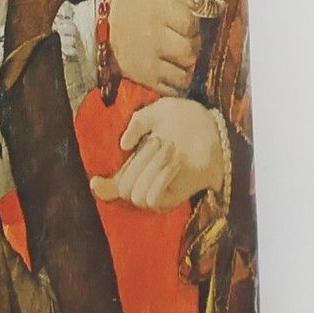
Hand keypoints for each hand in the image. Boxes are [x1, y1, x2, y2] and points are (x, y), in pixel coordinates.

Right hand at [91, 98, 224, 210]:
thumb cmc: (190, 120)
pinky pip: (152, 199)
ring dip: (149, 169)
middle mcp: (146, 179)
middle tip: (159, 141)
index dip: (102, 189)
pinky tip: (174, 163)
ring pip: (135, 195)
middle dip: (138, 162)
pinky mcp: (173, 198)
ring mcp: (159, 190)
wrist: (217, 131)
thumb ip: (137, 123)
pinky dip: (160, 179)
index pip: (113, 186)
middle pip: (123, 187)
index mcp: (138, 162)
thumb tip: (123, 145)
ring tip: (169, 149)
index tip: (96, 181)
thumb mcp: (159, 112)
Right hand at [108, 0, 199, 95]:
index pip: (191, 23)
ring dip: (187, 66)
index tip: (187, 23)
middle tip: (185, 40)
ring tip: (179, 56)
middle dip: (193, 45)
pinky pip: (174, 89)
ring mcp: (147, 61)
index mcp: (156, 8)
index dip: (194, 24)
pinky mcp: (144, 79)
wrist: (102, 25)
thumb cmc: (136, 1)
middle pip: (190, 50)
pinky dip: (177, 82)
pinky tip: (172, 69)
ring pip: (186, 73)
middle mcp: (152, 37)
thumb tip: (207, 7)